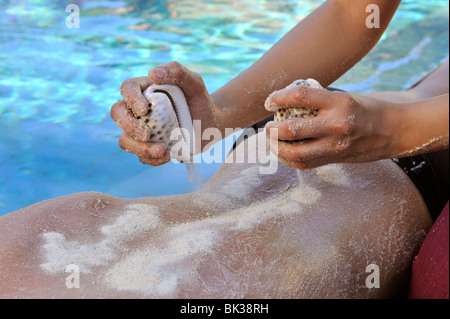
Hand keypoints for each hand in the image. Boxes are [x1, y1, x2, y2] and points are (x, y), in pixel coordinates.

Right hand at [111, 61, 217, 165]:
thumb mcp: (194, 83)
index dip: (130, 98)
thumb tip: (153, 74)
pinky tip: (168, 155)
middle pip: (118, 114)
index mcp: (145, 90)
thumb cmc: (200, 100)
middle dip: (128, 125)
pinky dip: (152, 159)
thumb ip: (177, 72)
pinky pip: (141, 156)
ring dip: (140, 148)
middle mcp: (138, 110)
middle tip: (146, 134)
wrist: (211, 123)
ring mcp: (142, 130)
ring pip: (125, 140)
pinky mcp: (149, 147)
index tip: (144, 109)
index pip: (127, 88)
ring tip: (162, 150)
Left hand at [265, 85, 396, 168]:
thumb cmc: (365, 109)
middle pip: (293, 130)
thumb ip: (318, 101)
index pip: (300, 96)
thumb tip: (287, 102)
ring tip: (270, 142)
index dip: (278, 97)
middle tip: (266, 127)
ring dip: (277, 148)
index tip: (269, 101)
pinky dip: (289, 159)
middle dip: (272, 130)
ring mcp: (336, 145)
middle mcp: (337, 124)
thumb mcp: (344, 97)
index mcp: (339, 102)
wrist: (393, 131)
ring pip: (296, 153)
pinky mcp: (335, 158)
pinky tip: (283, 152)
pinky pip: (305, 163)